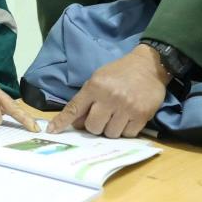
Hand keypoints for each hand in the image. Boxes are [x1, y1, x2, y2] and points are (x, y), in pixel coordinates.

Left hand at [47, 45, 168, 137]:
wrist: (149, 66)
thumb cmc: (120, 72)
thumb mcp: (98, 79)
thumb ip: (86, 100)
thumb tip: (75, 123)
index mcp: (95, 87)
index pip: (74, 109)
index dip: (62, 122)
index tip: (52, 131)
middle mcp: (109, 98)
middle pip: (93, 127)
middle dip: (95, 126)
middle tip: (102, 117)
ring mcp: (126, 108)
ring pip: (110, 133)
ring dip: (111, 128)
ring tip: (117, 116)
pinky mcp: (142, 116)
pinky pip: (128, 134)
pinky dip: (126, 130)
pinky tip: (128, 117)